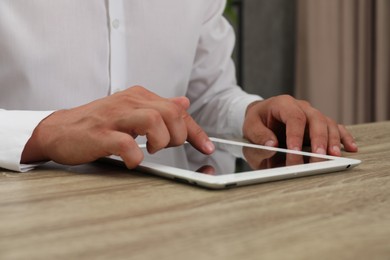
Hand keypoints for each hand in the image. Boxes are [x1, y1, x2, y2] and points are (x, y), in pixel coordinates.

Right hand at [21, 86, 214, 167]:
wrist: (60, 130)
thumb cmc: (98, 123)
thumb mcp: (131, 110)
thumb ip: (158, 107)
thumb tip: (183, 101)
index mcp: (139, 97)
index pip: (178, 110)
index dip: (196, 131)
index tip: (207, 147)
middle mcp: (130, 102)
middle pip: (171, 112)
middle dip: (178, 135)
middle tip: (166, 146)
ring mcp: (115, 118)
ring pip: (154, 122)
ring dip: (160, 141)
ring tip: (150, 149)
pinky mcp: (101, 134)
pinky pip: (127, 144)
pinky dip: (135, 156)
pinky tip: (132, 160)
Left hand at [243, 95, 357, 155]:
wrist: (262, 118)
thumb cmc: (257, 123)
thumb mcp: (249, 128)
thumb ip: (258, 137)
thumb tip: (272, 147)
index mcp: (283, 104)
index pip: (294, 117)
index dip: (295, 135)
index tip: (295, 152)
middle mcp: (301, 107)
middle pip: (316, 119)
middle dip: (319, 139)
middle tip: (319, 157)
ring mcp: (313, 114)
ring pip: (328, 124)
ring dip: (332, 141)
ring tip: (333, 156)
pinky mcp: (320, 124)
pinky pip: (336, 128)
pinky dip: (344, 138)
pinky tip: (350, 148)